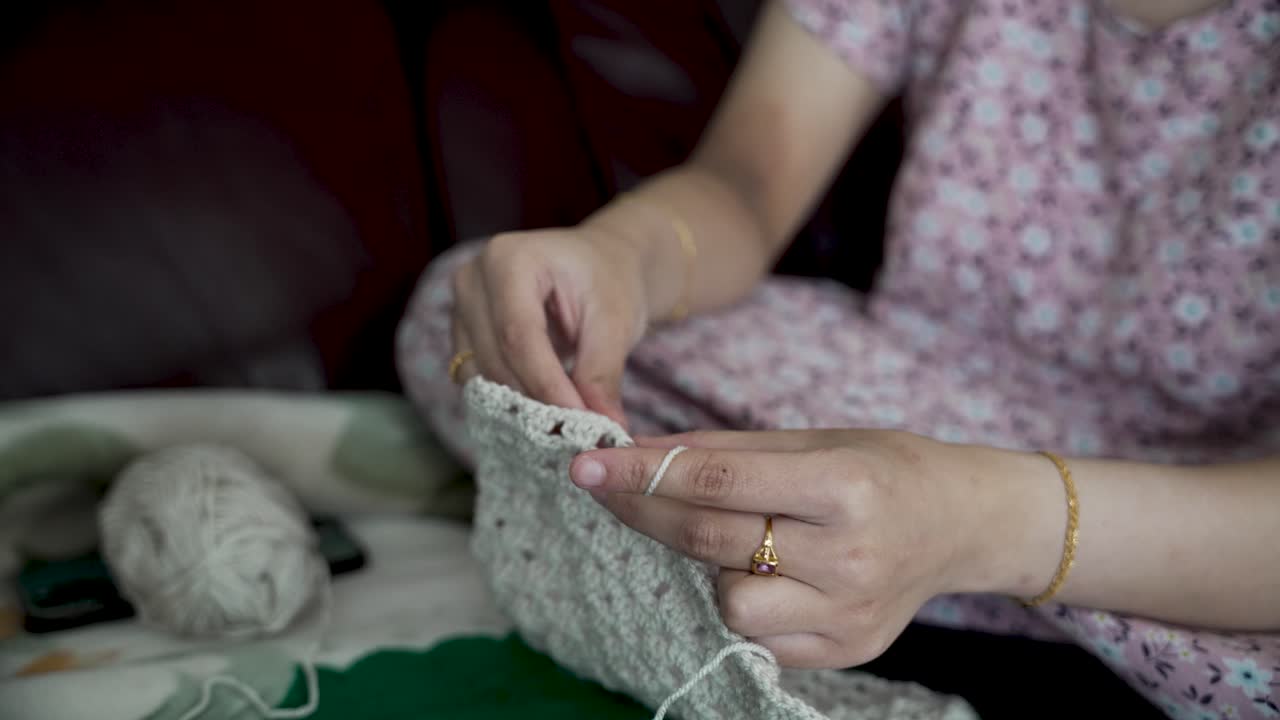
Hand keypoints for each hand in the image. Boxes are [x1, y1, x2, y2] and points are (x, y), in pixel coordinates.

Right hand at [450, 227, 648, 425]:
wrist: (600, 264)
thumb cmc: (609, 281)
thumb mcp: (616, 321)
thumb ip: (603, 374)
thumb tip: (606, 427)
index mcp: (510, 259)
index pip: (519, 335)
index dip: (546, 384)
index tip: (579, 422)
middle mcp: (473, 278)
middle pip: (495, 357)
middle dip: (536, 400)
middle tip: (577, 432)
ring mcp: (461, 305)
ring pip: (481, 374)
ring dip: (521, 404)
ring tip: (564, 424)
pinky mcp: (462, 332)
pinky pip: (475, 376)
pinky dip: (507, 397)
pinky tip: (541, 409)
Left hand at [569, 429, 1016, 667]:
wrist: (964, 523)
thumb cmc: (884, 468)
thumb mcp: (813, 440)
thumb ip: (725, 450)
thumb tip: (638, 453)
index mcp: (843, 487)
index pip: (716, 481)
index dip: (642, 474)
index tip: (587, 463)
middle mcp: (847, 555)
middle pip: (710, 539)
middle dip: (642, 510)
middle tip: (604, 485)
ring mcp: (848, 612)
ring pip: (728, 602)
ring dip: (709, 568)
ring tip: (742, 541)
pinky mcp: (846, 651)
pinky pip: (759, 639)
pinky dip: (746, 604)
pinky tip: (768, 576)